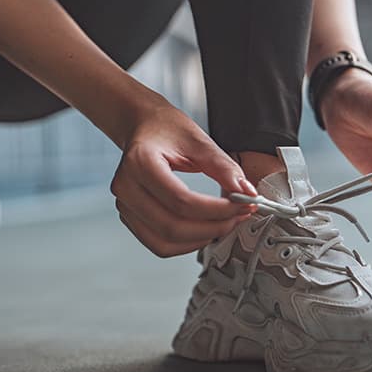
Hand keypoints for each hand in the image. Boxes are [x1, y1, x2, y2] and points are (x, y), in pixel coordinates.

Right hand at [111, 102, 256, 256]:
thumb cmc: (166, 129)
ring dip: (200, 240)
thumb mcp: (199, 141)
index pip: (181, 200)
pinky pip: (159, 244)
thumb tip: (246, 193)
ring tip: (224, 224)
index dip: (217, 210)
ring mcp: (124, 205)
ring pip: (165, 243)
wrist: (143, 127)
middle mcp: (126, 187)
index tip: (242, 205)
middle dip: (212, 228)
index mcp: (140, 162)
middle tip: (238, 217)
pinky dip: (185, 244)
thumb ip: (224, 168)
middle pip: (172, 226)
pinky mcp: (130, 218)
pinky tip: (204, 230)